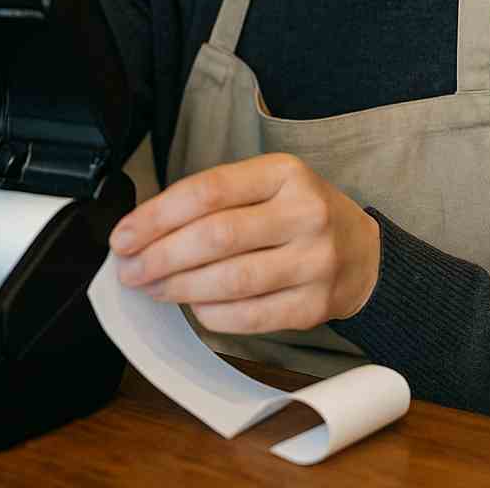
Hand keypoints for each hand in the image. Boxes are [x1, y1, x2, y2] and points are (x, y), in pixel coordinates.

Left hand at [109, 153, 381, 333]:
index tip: (124, 235)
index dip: (157, 216)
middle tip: (129, 268)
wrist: (365, 254)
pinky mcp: (315, 305)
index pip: (208, 191)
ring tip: (152, 287)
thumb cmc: (299, 215)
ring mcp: (314, 261)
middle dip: (160, 256)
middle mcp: (304, 213)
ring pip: (230, 280)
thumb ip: (214, 200)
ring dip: (179, 287)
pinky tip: (192, 306)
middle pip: (215, 237)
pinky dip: (211, 313)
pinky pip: (249, 316)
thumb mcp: (268, 185)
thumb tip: (144, 232)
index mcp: (285, 173)